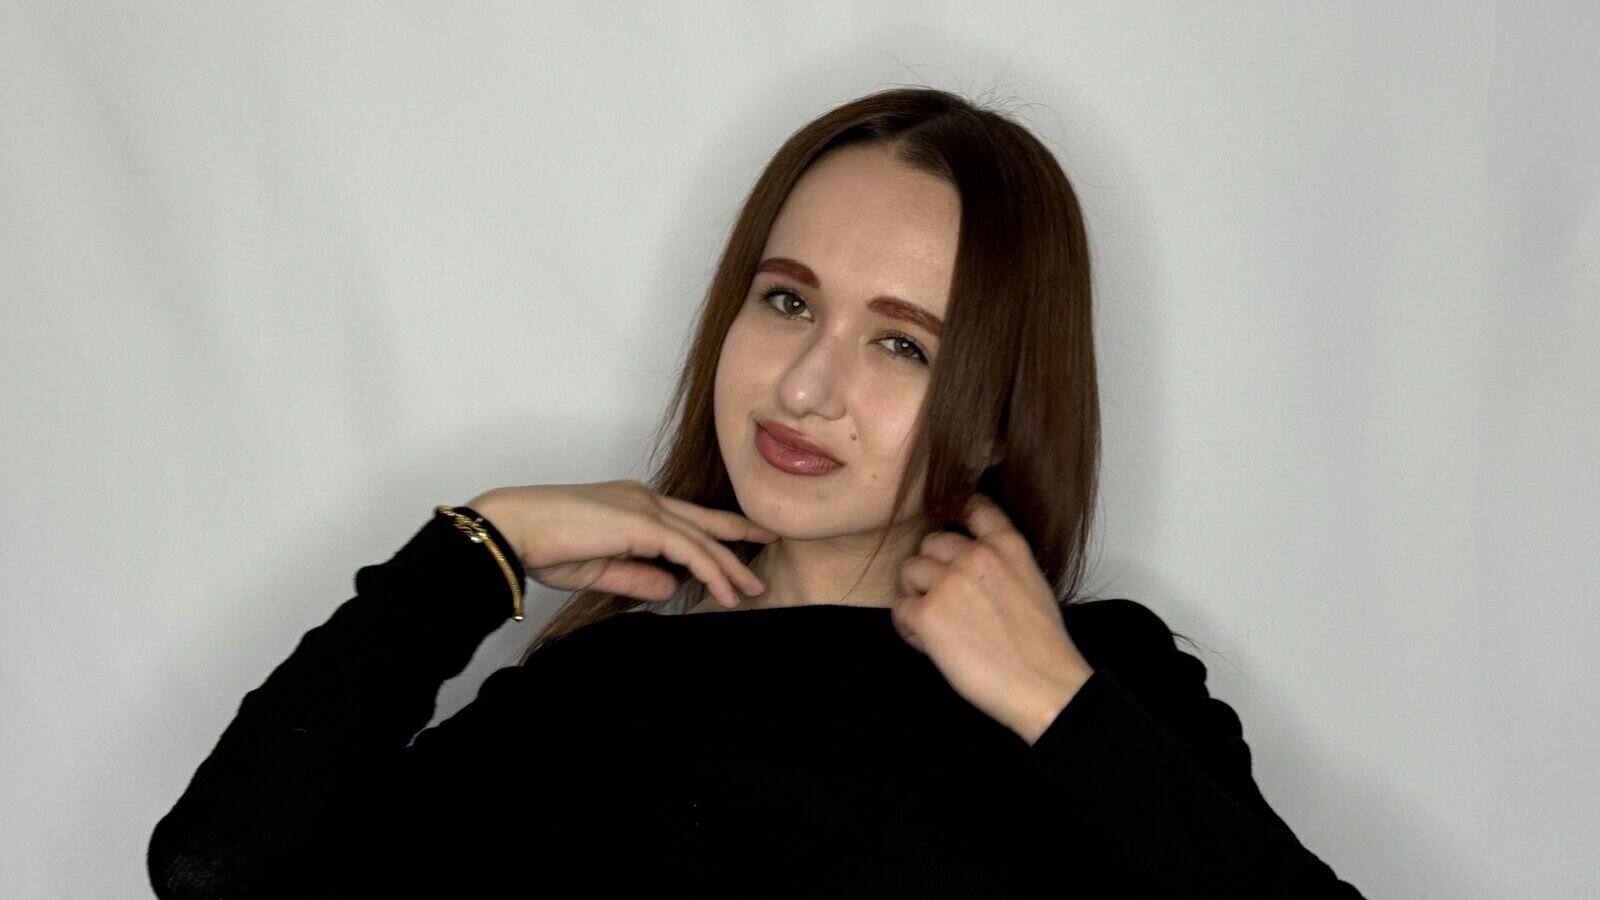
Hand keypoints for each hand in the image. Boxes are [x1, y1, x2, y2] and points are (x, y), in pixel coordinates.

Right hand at [466, 481, 778, 609]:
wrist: (512, 529)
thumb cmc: (542, 545)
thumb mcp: (599, 568)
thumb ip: (637, 575)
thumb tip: (672, 587)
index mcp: (631, 504)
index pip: (683, 519)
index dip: (715, 531)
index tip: (741, 542)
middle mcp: (643, 498)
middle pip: (702, 521)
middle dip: (738, 537)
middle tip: (769, 546)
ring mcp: (644, 507)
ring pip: (701, 537)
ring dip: (729, 565)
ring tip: (752, 589)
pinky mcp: (642, 523)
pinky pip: (689, 550)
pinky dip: (712, 571)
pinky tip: (726, 592)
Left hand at [891, 492, 1094, 744]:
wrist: (1045, 686)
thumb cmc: (1041, 645)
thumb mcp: (1031, 582)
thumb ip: (999, 562)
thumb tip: (964, 562)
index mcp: (1006, 545)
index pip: (971, 505)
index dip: (954, 515)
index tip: (951, 538)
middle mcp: (976, 556)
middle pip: (930, 543)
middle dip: (932, 569)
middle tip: (946, 602)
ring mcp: (949, 582)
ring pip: (909, 571)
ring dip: (917, 596)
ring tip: (937, 625)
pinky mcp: (928, 613)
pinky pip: (899, 608)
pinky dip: (909, 627)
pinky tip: (930, 644)